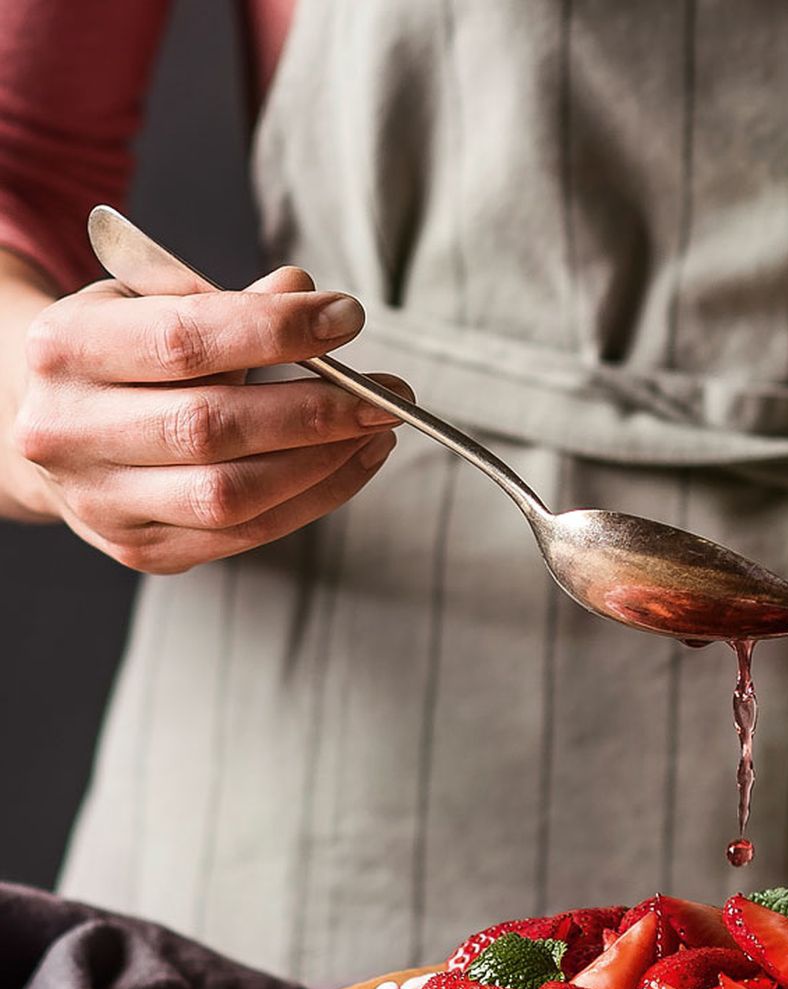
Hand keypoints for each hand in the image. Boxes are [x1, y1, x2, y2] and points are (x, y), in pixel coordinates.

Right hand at [12, 265, 408, 572]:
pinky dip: (314, 498)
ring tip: (377, 428)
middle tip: (388, 394)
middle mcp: (69, 432)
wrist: (51, 427)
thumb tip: (301, 290)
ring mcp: (103, 502)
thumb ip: (222, 301)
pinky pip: (247, 534)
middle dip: (316, 410)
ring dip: (325, 462)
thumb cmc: (117, 355)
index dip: (275, 330)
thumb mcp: (148, 304)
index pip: (184, 341)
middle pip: (212, 427)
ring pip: (233, 494)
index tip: (347, 316)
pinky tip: (353, 462)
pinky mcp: (143, 550)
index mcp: (65, 349)